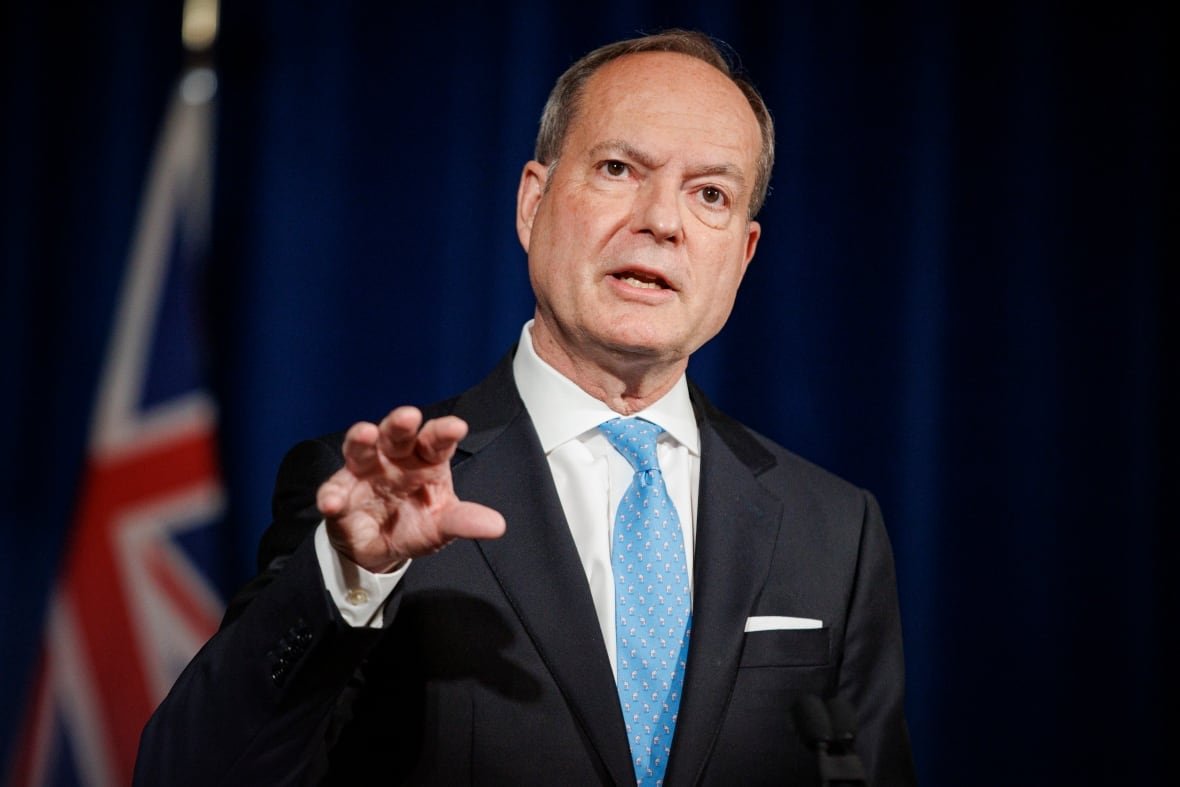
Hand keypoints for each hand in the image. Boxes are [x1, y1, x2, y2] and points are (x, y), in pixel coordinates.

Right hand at [316, 406, 505, 572]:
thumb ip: (464, 522)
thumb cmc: (416, 525)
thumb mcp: (442, 527)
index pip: (436, 441)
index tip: (457, 427)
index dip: (444, 432)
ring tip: (365, 434)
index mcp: (426, 460)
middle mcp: (395, 458)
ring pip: (361, 449)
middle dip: (401, 423)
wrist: (380, 550)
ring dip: (361, 440)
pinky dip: (331, 495)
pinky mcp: (340, 493)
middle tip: (408, 416)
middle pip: (397, 434)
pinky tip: (333, 502)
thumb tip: (498, 526)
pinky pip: (333, 491)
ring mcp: (365, 472)